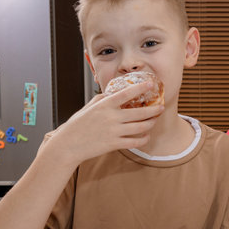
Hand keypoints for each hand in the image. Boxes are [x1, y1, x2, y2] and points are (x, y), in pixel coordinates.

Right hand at [43, 81, 163, 165]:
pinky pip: (135, 142)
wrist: (68, 145)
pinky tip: (146, 135)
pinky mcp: (114, 144)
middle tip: (160, 106)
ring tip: (154, 120)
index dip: (140, 88)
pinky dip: (143, 138)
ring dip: (151, 123)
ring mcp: (114, 131)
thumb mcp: (88, 108)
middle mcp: (111, 117)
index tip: (151, 84)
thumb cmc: (77, 126)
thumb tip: (113, 94)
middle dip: (153, 109)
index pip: (126, 93)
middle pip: (139, 112)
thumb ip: (102, 99)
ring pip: (140, 127)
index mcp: (104, 105)